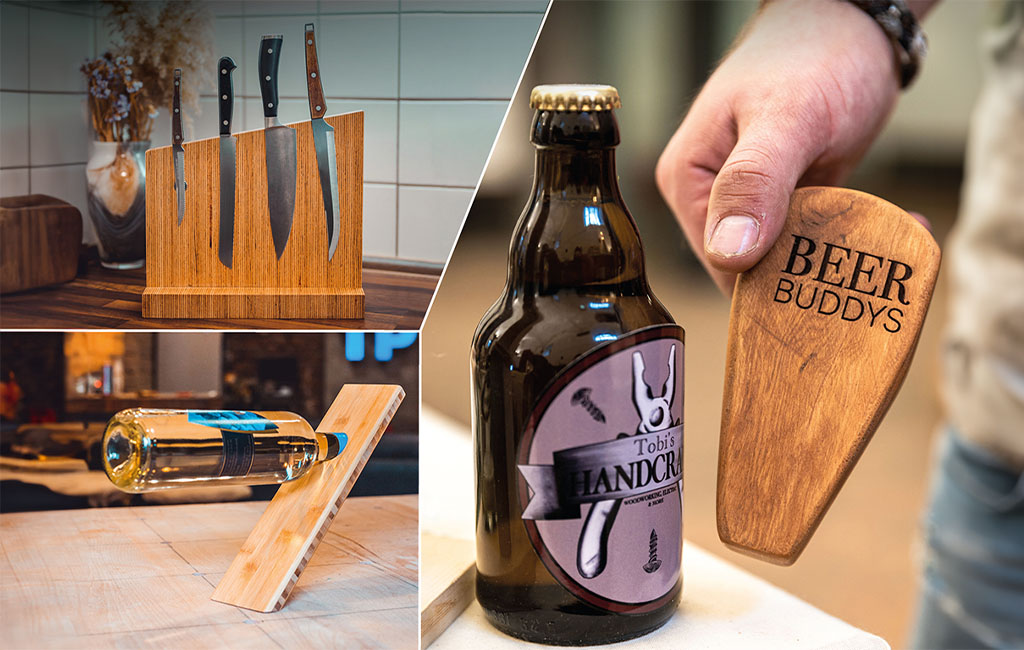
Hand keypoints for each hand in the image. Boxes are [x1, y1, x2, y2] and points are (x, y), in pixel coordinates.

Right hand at [656, 0, 900, 293]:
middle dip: (811, 271)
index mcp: (688, 182)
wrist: (854, 20)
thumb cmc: (814, 54)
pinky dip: (850, 237)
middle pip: (755, 268)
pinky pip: (812, 235)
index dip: (773, 282)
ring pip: (789, 256)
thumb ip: (755, 182)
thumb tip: (729, 255)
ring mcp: (749, 198)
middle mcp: (709, 197)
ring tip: (889, 246)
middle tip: (871, 264)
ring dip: (839, 256)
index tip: (828, 279)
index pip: (721, 266)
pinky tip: (892, 228)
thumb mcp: (786, 118)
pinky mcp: (786, 196)